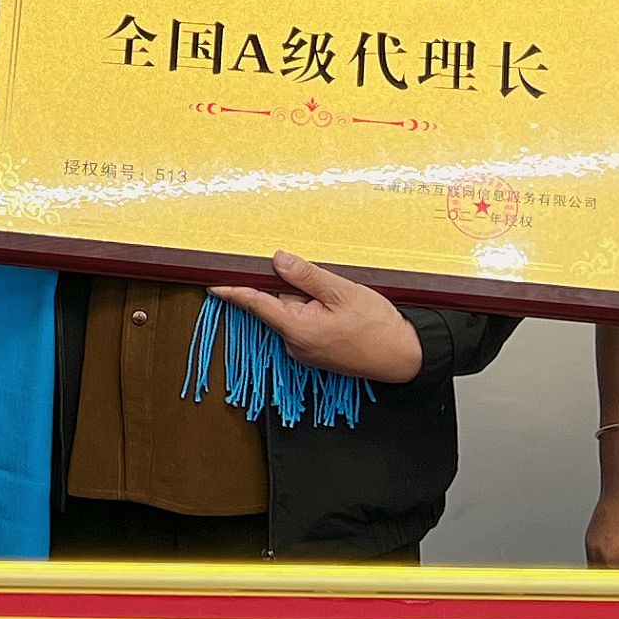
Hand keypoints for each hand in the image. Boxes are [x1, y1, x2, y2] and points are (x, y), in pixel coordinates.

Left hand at [208, 253, 425, 384]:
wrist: (405, 357)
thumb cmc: (378, 326)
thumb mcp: (342, 292)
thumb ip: (306, 276)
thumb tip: (277, 261)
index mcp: (297, 329)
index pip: (257, 305)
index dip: (234, 292)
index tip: (214, 285)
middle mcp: (295, 345)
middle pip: (279, 306)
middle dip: (294, 290)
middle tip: (325, 285)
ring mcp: (306, 352)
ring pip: (295, 315)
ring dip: (309, 302)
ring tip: (341, 302)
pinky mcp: (317, 354)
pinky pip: (305, 325)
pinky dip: (316, 314)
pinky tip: (340, 312)